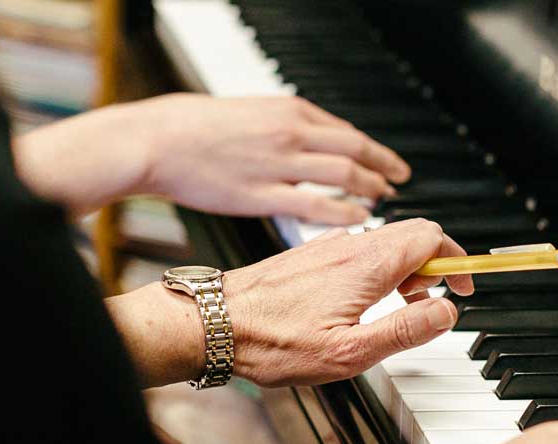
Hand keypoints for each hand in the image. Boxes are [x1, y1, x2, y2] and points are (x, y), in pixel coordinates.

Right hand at [13, 93, 409, 223]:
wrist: (157, 140)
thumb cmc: (193, 128)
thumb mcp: (248, 113)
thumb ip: (281, 126)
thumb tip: (306, 138)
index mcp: (288, 111)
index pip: (345, 129)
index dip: (372, 149)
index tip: (387, 161)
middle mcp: (291, 133)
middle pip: (354, 149)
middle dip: (382, 166)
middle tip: (399, 180)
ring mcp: (278, 164)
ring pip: (343, 174)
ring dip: (368, 187)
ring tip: (382, 200)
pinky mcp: (261, 195)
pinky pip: (315, 205)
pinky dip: (343, 211)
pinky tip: (358, 219)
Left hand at [103, 219, 469, 388]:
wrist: (215, 324)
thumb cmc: (272, 341)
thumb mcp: (351, 351)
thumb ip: (405, 330)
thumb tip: (446, 313)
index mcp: (367, 264)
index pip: (432, 237)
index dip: (457, 262)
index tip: (461, 289)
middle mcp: (349, 246)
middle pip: (413, 235)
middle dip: (433, 267)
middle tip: (429, 305)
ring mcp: (328, 247)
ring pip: (385, 243)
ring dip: (405, 272)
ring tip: (396, 310)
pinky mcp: (311, 255)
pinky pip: (359, 251)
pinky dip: (377, 272)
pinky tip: (361, 304)